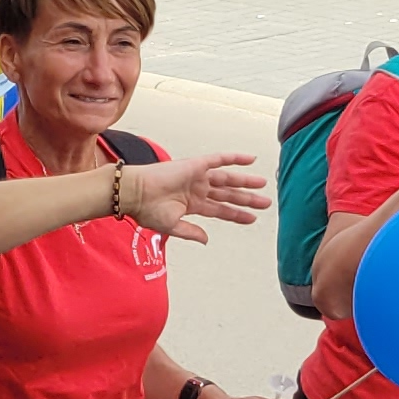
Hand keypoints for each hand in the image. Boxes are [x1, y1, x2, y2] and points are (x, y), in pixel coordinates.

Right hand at [120, 148, 269, 245]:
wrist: (134, 193)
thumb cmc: (146, 210)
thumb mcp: (172, 226)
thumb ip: (190, 232)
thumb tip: (206, 240)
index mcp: (192, 205)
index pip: (220, 210)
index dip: (236, 214)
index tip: (251, 219)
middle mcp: (197, 189)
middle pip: (228, 194)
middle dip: (246, 199)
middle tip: (265, 203)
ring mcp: (197, 177)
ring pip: (227, 179)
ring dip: (245, 181)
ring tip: (263, 185)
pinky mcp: (195, 165)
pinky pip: (219, 159)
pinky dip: (235, 158)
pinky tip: (251, 159)